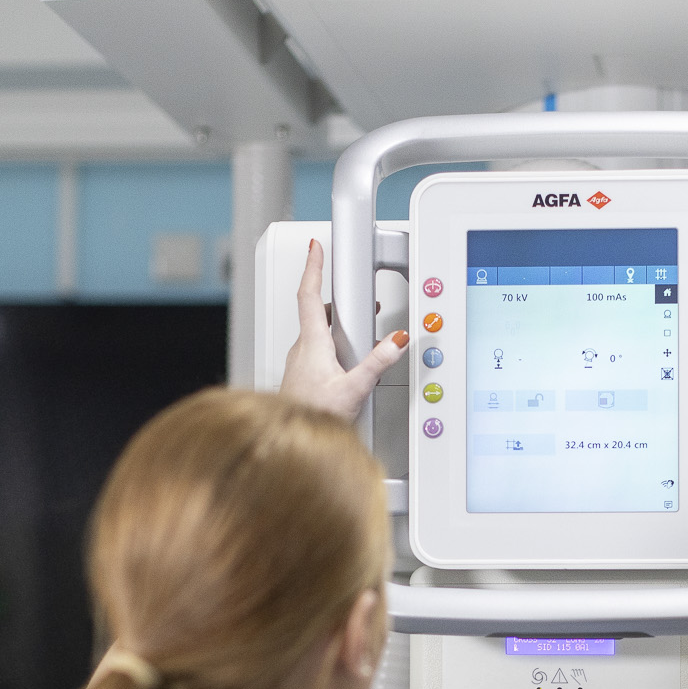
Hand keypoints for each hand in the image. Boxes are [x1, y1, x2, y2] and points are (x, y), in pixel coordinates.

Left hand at [279, 240, 407, 418]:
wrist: (291, 441)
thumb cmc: (314, 417)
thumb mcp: (354, 390)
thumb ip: (377, 362)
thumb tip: (396, 341)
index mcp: (312, 343)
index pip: (309, 295)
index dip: (313, 267)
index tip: (315, 247)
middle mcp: (302, 349)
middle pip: (319, 311)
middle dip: (339, 300)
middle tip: (358, 297)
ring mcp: (301, 362)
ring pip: (319, 332)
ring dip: (340, 327)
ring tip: (362, 336)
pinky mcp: (303, 375)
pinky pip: (319, 351)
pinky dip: (335, 347)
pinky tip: (350, 364)